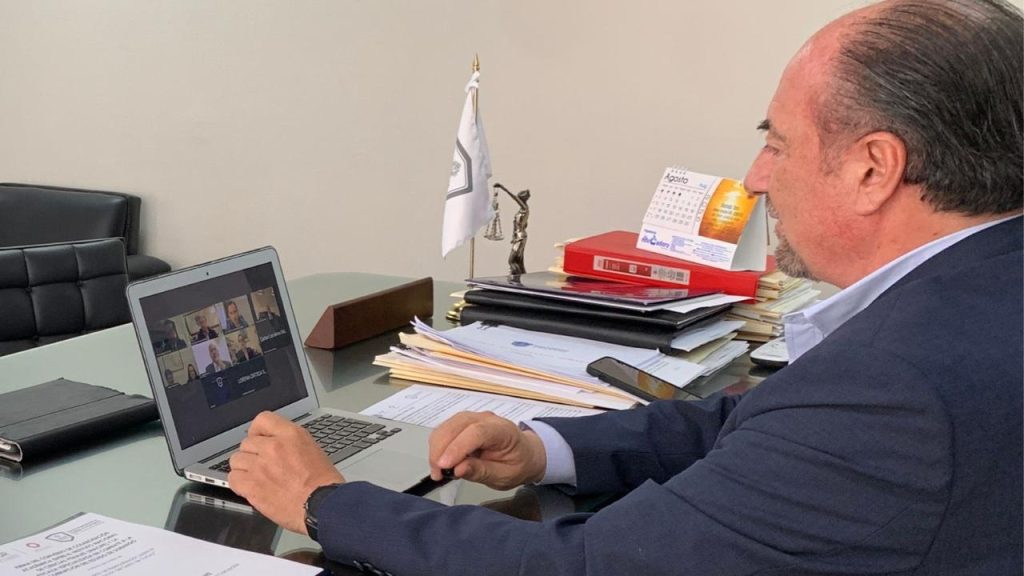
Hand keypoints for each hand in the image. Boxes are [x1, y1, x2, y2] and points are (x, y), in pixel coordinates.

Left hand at [228, 411, 343, 533]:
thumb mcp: (311, 449)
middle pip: (246, 442)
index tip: (258, 439)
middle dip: (252, 454)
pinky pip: (233, 478)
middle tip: (261, 465)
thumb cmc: (322, 483)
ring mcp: (260, 466)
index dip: (257, 431)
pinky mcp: (252, 486)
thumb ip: (289, 443)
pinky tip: (249, 487)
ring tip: (255, 477)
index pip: (262, 420)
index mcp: (291, 435)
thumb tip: (274, 444)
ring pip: (236, 460)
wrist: (322, 505)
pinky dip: (239, 483)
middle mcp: (273, 447)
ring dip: (244, 468)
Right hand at [428, 411, 545, 489]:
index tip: (444, 466)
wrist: (524, 454)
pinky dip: (438, 446)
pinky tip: (441, 462)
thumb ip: (482, 472)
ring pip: (446, 426)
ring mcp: (473, 418)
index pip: (477, 432)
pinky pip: (445, 430)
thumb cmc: (517, 465)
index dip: (457, 447)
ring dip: (436, 449)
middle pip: (456, 426)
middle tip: (438, 474)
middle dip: (441, 450)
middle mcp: (486, 419)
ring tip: (439, 471)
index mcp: (503, 430)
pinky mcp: (462, 424)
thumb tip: (458, 469)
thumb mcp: (505, 476)